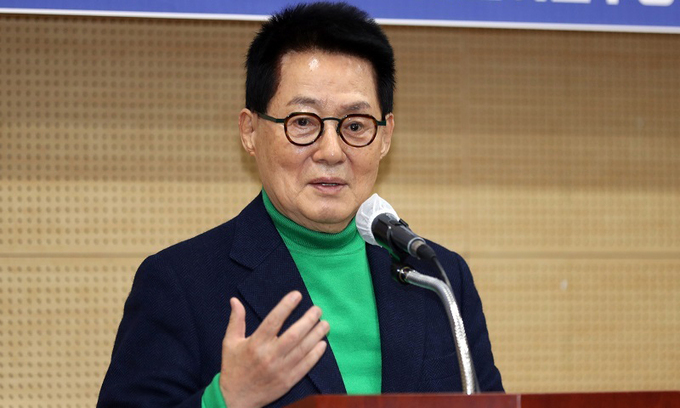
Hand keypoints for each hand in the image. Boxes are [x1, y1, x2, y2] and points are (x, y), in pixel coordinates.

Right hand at [219, 291, 329, 407]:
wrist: (235, 399)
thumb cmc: (233, 367)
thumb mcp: (230, 343)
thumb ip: (236, 321)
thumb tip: (234, 300)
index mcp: (255, 344)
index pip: (273, 321)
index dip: (286, 306)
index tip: (297, 295)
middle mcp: (269, 356)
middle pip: (294, 334)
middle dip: (308, 320)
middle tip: (318, 309)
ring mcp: (280, 369)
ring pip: (303, 349)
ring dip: (316, 335)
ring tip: (325, 323)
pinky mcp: (288, 381)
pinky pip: (305, 366)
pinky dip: (315, 355)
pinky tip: (323, 344)